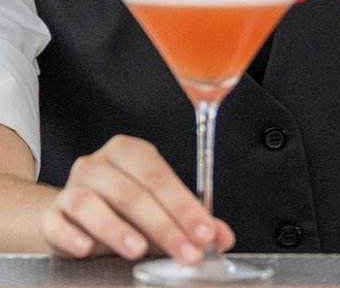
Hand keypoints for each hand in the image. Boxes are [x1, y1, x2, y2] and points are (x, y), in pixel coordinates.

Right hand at [42, 135, 234, 261]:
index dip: (184, 206)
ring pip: (91, 202)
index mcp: (129, 154)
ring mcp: (73, 187)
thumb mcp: (156, 211)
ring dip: (116, 228)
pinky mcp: (52, 214)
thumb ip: (189, 222)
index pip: (159, 177)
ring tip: (138, 250)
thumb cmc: (119, 209)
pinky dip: (72, 235)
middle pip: (131, 192)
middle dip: (163, 225)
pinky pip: (59, 221)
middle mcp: (99, 164)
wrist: (70, 215)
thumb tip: (222, 236)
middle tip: (186, 252)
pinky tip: (85, 248)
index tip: (205, 232)